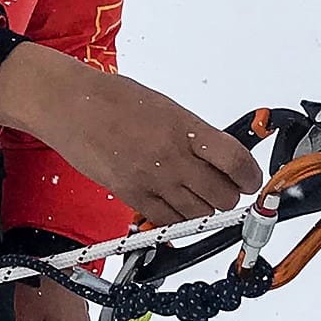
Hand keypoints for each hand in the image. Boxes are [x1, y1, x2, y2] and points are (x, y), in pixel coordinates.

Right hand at [0, 46, 260, 226]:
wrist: (70, 105)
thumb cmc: (115, 99)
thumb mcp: (166, 107)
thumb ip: (193, 134)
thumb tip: (219, 155)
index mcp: (185, 128)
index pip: (236, 162)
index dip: (250, 177)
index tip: (250, 180)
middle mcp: (173, 157)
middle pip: (222, 196)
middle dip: (228, 195)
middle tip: (222, 188)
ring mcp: (152, 180)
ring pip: (198, 214)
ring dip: (204, 209)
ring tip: (196, 196)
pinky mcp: (131, 196)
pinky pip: (168, 221)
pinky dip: (178, 219)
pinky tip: (175, 205)